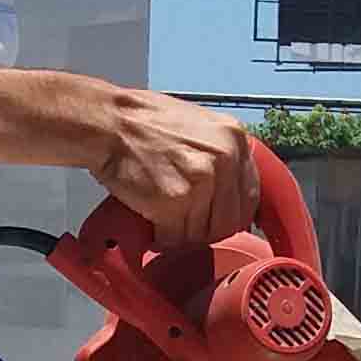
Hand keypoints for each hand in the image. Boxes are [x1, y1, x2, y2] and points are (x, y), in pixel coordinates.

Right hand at [97, 89, 261, 247]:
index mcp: (234, 139)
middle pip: (230, 221)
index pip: (250, 197)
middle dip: (207, 229)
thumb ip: (220, 156)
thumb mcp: (199, 126)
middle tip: (186, 225)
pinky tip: (153, 224)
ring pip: (203, 233)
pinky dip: (162, 238)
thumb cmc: (144, 122)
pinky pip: (176, 238)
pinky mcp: (176, 201)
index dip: (231, 215)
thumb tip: (229, 192)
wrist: (110, 122)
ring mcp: (202, 181)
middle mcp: (225, 160)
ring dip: (183, 235)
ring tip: (165, 220)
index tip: (215, 219)